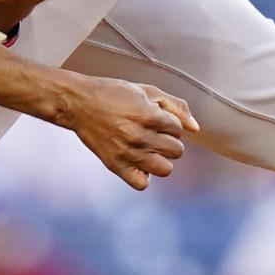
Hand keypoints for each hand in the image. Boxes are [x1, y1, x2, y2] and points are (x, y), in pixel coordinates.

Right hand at [62, 76, 198, 189]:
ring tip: (150, 150)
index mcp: (149, 115)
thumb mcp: (146, 91)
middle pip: (177, 151)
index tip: (155, 119)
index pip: (178, 130)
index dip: (169, 124)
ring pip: (165, 169)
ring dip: (161, 160)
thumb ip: (175, 106)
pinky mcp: (115, 165)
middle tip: (152, 133)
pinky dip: (144, 176)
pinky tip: (139, 163)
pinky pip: (142, 184)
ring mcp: (127, 153)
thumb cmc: (112, 93)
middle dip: (168, 141)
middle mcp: (140, 136)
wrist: (78, 103)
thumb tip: (196, 128)